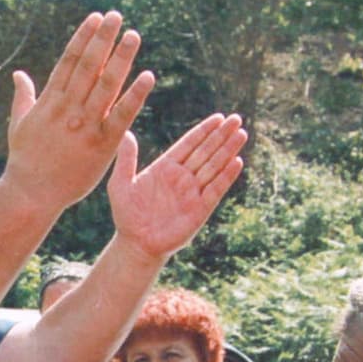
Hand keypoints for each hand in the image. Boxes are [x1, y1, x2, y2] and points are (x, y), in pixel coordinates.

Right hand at [3, 12, 155, 214]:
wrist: (32, 193)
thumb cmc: (25, 160)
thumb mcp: (19, 124)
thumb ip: (24, 96)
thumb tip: (19, 73)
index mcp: (50, 101)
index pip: (69, 61)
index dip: (84, 37)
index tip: (96, 17)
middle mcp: (69, 109)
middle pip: (89, 66)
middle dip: (103, 38)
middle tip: (117, 16)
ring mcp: (86, 125)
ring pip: (106, 84)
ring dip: (121, 58)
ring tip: (133, 35)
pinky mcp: (102, 144)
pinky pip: (122, 115)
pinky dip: (135, 95)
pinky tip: (148, 76)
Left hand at [107, 115, 246, 258]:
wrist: (136, 244)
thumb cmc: (127, 215)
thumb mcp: (121, 184)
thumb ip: (126, 159)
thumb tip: (126, 133)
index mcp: (166, 168)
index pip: (189, 144)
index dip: (204, 131)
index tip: (219, 117)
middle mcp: (182, 178)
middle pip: (206, 151)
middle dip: (221, 136)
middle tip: (237, 119)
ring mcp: (193, 193)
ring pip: (214, 167)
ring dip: (228, 150)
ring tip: (241, 134)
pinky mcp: (200, 209)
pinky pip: (215, 189)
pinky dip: (226, 176)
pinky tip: (236, 161)